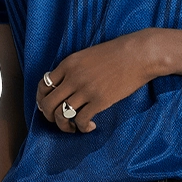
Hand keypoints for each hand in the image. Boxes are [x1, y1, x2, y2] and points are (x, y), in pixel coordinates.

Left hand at [36, 31, 163, 132]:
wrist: (139, 54)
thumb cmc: (117, 53)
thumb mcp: (88, 55)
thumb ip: (74, 69)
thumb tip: (65, 86)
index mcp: (68, 64)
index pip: (43, 85)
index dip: (42, 99)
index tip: (48, 105)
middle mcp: (72, 77)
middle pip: (47, 103)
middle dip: (49, 116)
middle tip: (57, 120)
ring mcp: (85, 90)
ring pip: (61, 115)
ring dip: (64, 126)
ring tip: (73, 127)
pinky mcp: (99, 100)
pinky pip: (81, 120)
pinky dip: (82, 127)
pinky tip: (90, 126)